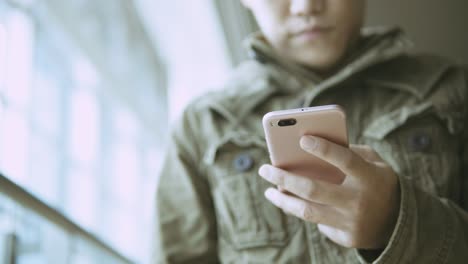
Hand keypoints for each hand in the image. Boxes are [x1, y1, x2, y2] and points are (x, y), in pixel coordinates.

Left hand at [258, 135, 399, 248]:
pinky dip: (306, 210)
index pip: (345, 160)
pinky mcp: (345, 237)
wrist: (399, 223)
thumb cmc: (379, 183)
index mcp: (370, 177)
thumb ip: (350, 152)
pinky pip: (318, 222)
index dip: (324, 149)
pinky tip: (298, 203)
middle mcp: (359, 201)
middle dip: (284, 178)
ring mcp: (351, 223)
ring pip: (307, 211)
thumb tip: (312, 147)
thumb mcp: (375, 163)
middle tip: (264, 169)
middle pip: (313, 189)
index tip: (301, 138)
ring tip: (269, 191)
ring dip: (283, 200)